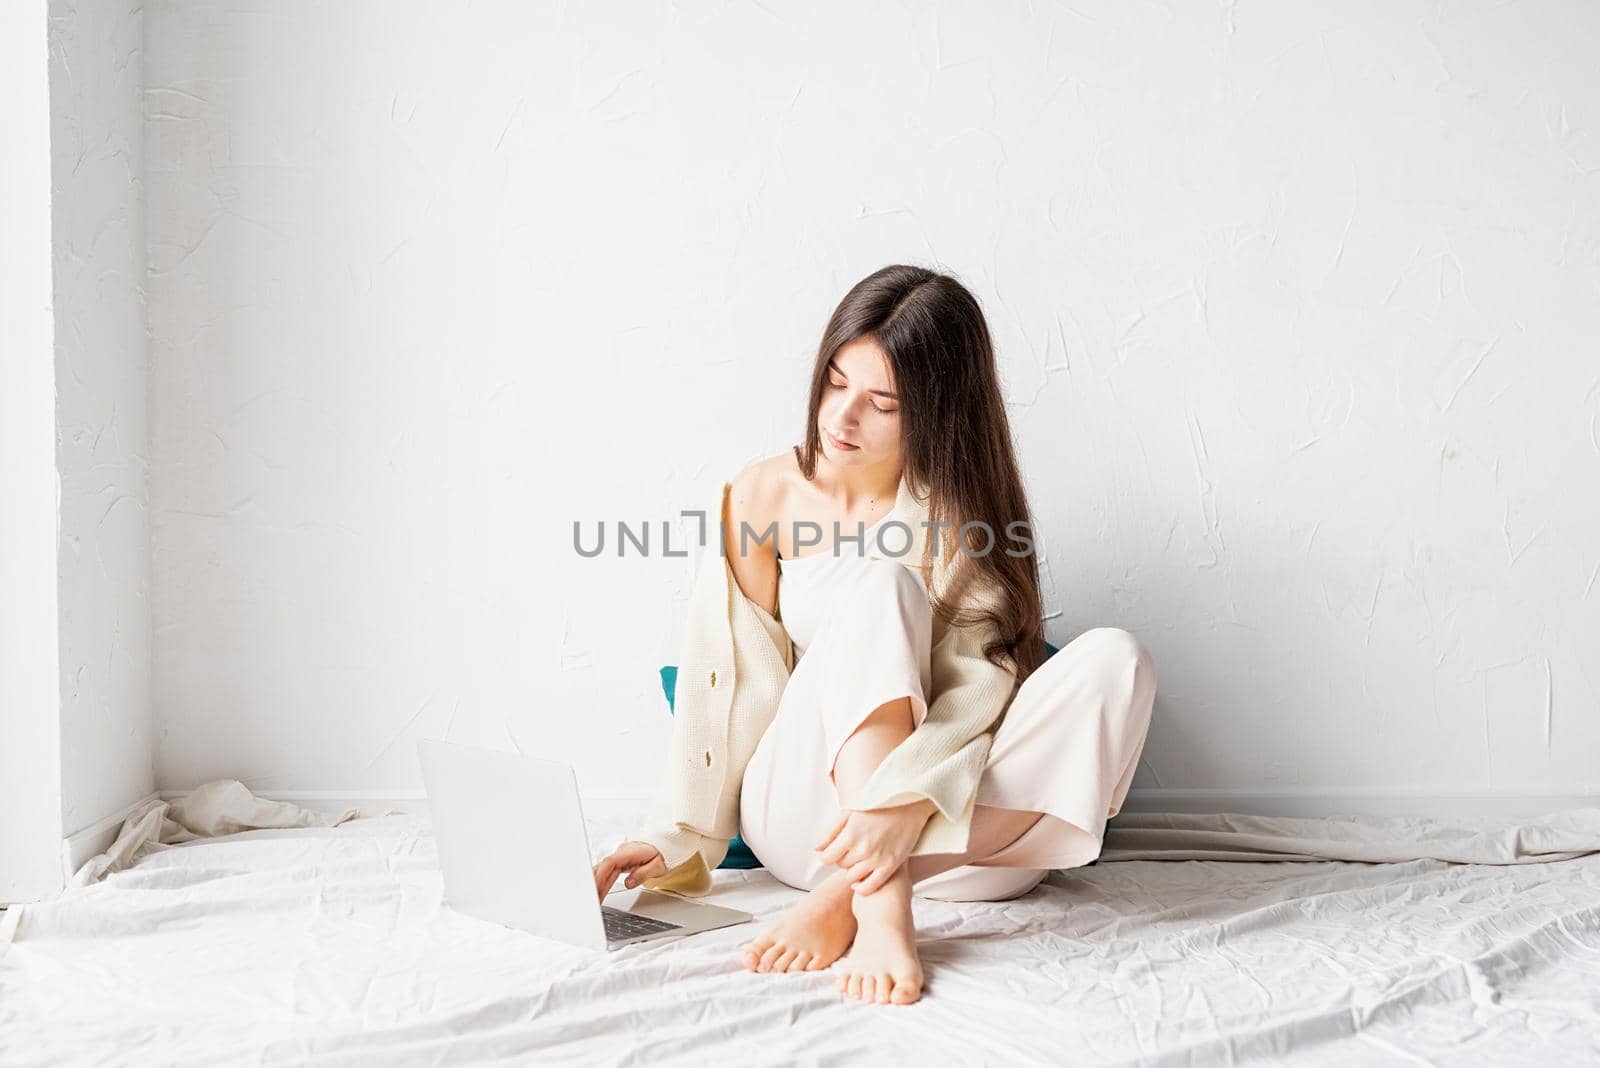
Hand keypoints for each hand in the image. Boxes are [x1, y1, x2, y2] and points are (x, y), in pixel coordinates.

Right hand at [592, 841, 665, 901]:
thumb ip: (642, 874)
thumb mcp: (657, 866)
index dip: (600, 875)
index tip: (596, 888)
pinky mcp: (617, 862)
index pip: (610, 862)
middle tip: (593, 901)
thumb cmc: (660, 854)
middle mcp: (621, 853)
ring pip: (602, 870)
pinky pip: (606, 872)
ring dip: (597, 885)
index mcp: (629, 852)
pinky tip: (598, 892)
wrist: (661, 844)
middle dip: (596, 884)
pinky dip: (601, 883)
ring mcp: (618, 857)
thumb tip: (628, 884)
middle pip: (603, 868)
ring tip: (595, 900)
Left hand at [815, 799, 935, 894]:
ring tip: (858, 861)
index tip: (835, 851)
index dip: (828, 855)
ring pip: (852, 877)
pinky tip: (861, 880)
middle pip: (840, 866)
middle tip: (851, 851)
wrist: (908, 805)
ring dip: (852, 871)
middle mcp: (862, 848)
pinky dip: (862, 888)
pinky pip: (870, 887)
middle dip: (842, 859)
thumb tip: (816, 849)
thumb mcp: (850, 812)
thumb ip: (831, 831)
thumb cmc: (876, 806)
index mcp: (850, 834)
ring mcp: (877, 859)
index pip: (827, 858)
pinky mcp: (890, 866)